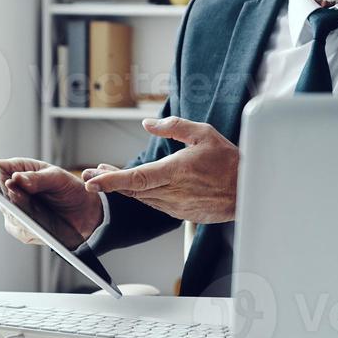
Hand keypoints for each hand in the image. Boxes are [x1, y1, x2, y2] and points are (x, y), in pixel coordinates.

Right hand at [0, 157, 104, 249]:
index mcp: (18, 171)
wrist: (85, 211)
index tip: (5, 179)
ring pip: (10, 215)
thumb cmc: (68, 188)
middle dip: (8, 197)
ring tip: (25, 213)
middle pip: (0, 195)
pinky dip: (28, 228)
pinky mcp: (23, 230)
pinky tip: (35, 226)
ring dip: (19, 215)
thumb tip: (17, 179)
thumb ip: (37, 178)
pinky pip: (21, 230)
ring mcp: (14, 212)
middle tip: (14, 195)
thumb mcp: (57, 177)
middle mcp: (11, 192)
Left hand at [82, 117, 239, 223]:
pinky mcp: (181, 214)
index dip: (111, 180)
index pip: (136, 178)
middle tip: (90, 174)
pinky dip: (141, 194)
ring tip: (106, 176)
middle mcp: (173, 192)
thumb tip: (147, 124)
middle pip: (132, 189)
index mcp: (176, 172)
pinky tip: (135, 186)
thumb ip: (173, 126)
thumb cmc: (229, 162)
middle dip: (107, 182)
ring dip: (123, 188)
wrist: (248, 191)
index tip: (93, 179)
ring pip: (141, 198)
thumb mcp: (203, 133)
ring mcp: (176, 206)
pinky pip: (155, 203)